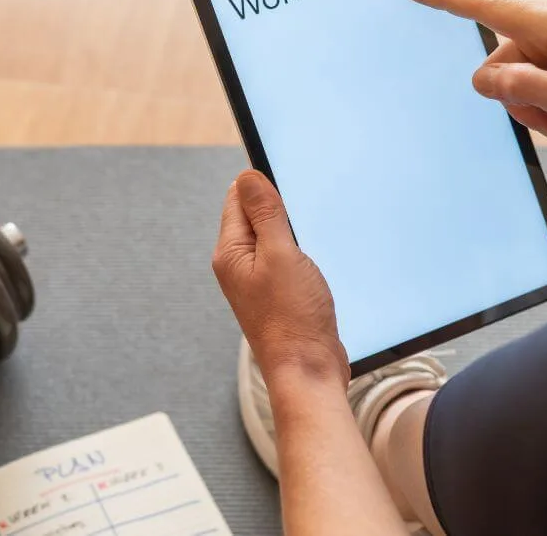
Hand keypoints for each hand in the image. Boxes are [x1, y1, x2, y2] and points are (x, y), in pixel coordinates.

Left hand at [212, 170, 348, 382]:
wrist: (308, 370)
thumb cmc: (293, 319)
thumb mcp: (281, 254)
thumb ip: (265, 214)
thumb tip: (247, 176)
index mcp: (230, 253)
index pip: (237, 199)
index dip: (262, 184)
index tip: (289, 177)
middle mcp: (238, 266)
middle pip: (254, 217)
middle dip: (279, 207)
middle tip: (306, 208)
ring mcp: (257, 282)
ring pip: (273, 238)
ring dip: (292, 231)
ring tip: (312, 236)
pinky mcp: (278, 294)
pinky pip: (285, 259)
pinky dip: (300, 252)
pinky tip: (316, 258)